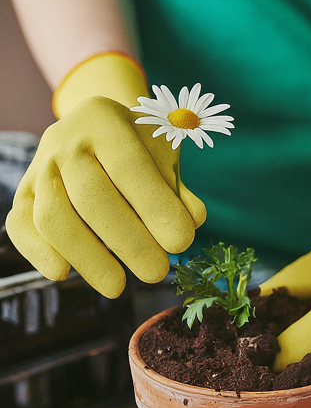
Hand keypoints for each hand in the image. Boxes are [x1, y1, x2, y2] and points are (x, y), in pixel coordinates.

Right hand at [6, 54, 204, 297]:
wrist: (93, 129)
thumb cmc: (137, 147)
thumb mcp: (164, 155)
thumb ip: (178, 187)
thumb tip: (194, 220)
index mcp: (105, 120)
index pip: (130, 167)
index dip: (156, 208)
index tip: (182, 244)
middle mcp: (65, 140)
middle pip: (91, 198)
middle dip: (128, 242)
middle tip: (157, 274)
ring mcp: (38, 167)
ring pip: (53, 217)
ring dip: (87, 258)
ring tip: (117, 287)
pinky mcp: (22, 192)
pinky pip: (20, 224)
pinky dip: (38, 252)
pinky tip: (63, 274)